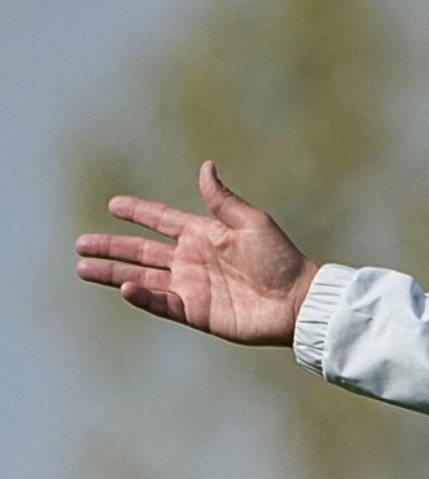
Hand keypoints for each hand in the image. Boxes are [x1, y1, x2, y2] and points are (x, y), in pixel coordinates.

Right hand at [75, 161, 320, 345]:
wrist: (297, 300)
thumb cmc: (281, 259)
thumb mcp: (251, 222)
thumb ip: (222, 200)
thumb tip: (206, 166)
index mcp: (204, 235)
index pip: (162, 221)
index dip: (139, 213)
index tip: (113, 204)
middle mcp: (192, 261)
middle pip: (141, 252)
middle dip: (112, 247)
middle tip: (80, 243)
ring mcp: (192, 288)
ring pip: (142, 278)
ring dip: (113, 274)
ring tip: (82, 267)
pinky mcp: (196, 312)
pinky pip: (162, 303)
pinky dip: (142, 296)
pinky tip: (124, 287)